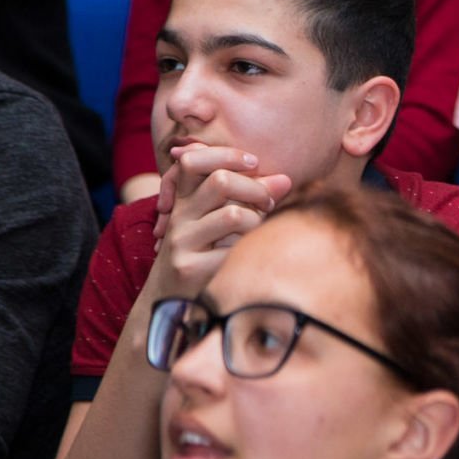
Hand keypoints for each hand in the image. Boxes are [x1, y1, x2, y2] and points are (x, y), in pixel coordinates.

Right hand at [143, 144, 291, 303]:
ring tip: (258, 234)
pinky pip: (236, 250)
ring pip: (234, 215)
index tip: (253, 162)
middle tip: (268, 205)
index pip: (194, 161)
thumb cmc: (207, 255)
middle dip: (256, 190)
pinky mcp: (190, 267)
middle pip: (221, 182)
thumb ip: (248, 197)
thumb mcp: (220, 222)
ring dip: (258, 223)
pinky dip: (252, 250)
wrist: (173, 303)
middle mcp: (179, 217)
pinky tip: (247, 257)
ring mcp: (182, 242)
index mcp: (184, 200)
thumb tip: (285, 180)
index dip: (226, 155)